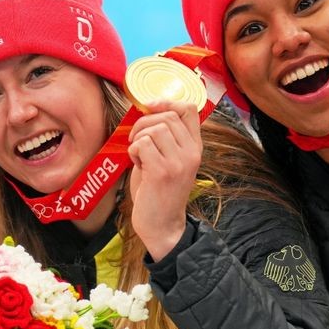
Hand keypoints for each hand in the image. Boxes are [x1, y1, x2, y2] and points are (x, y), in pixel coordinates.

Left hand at [127, 101, 200, 261]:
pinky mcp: (162, 172)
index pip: (189, 108)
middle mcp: (191, 153)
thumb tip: (147, 111)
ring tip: (139, 156)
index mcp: (195, 147)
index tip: (150, 108)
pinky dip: (133, 151)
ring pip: (154, 129)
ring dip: (138, 139)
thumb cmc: (159, 192)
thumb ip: (164, 138)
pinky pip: (142, 144)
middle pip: (166, 116)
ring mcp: (179, 162)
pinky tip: (138, 165)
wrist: (162, 226)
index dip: (167, 102)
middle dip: (143, 123)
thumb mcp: (169, 160)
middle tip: (136, 141)